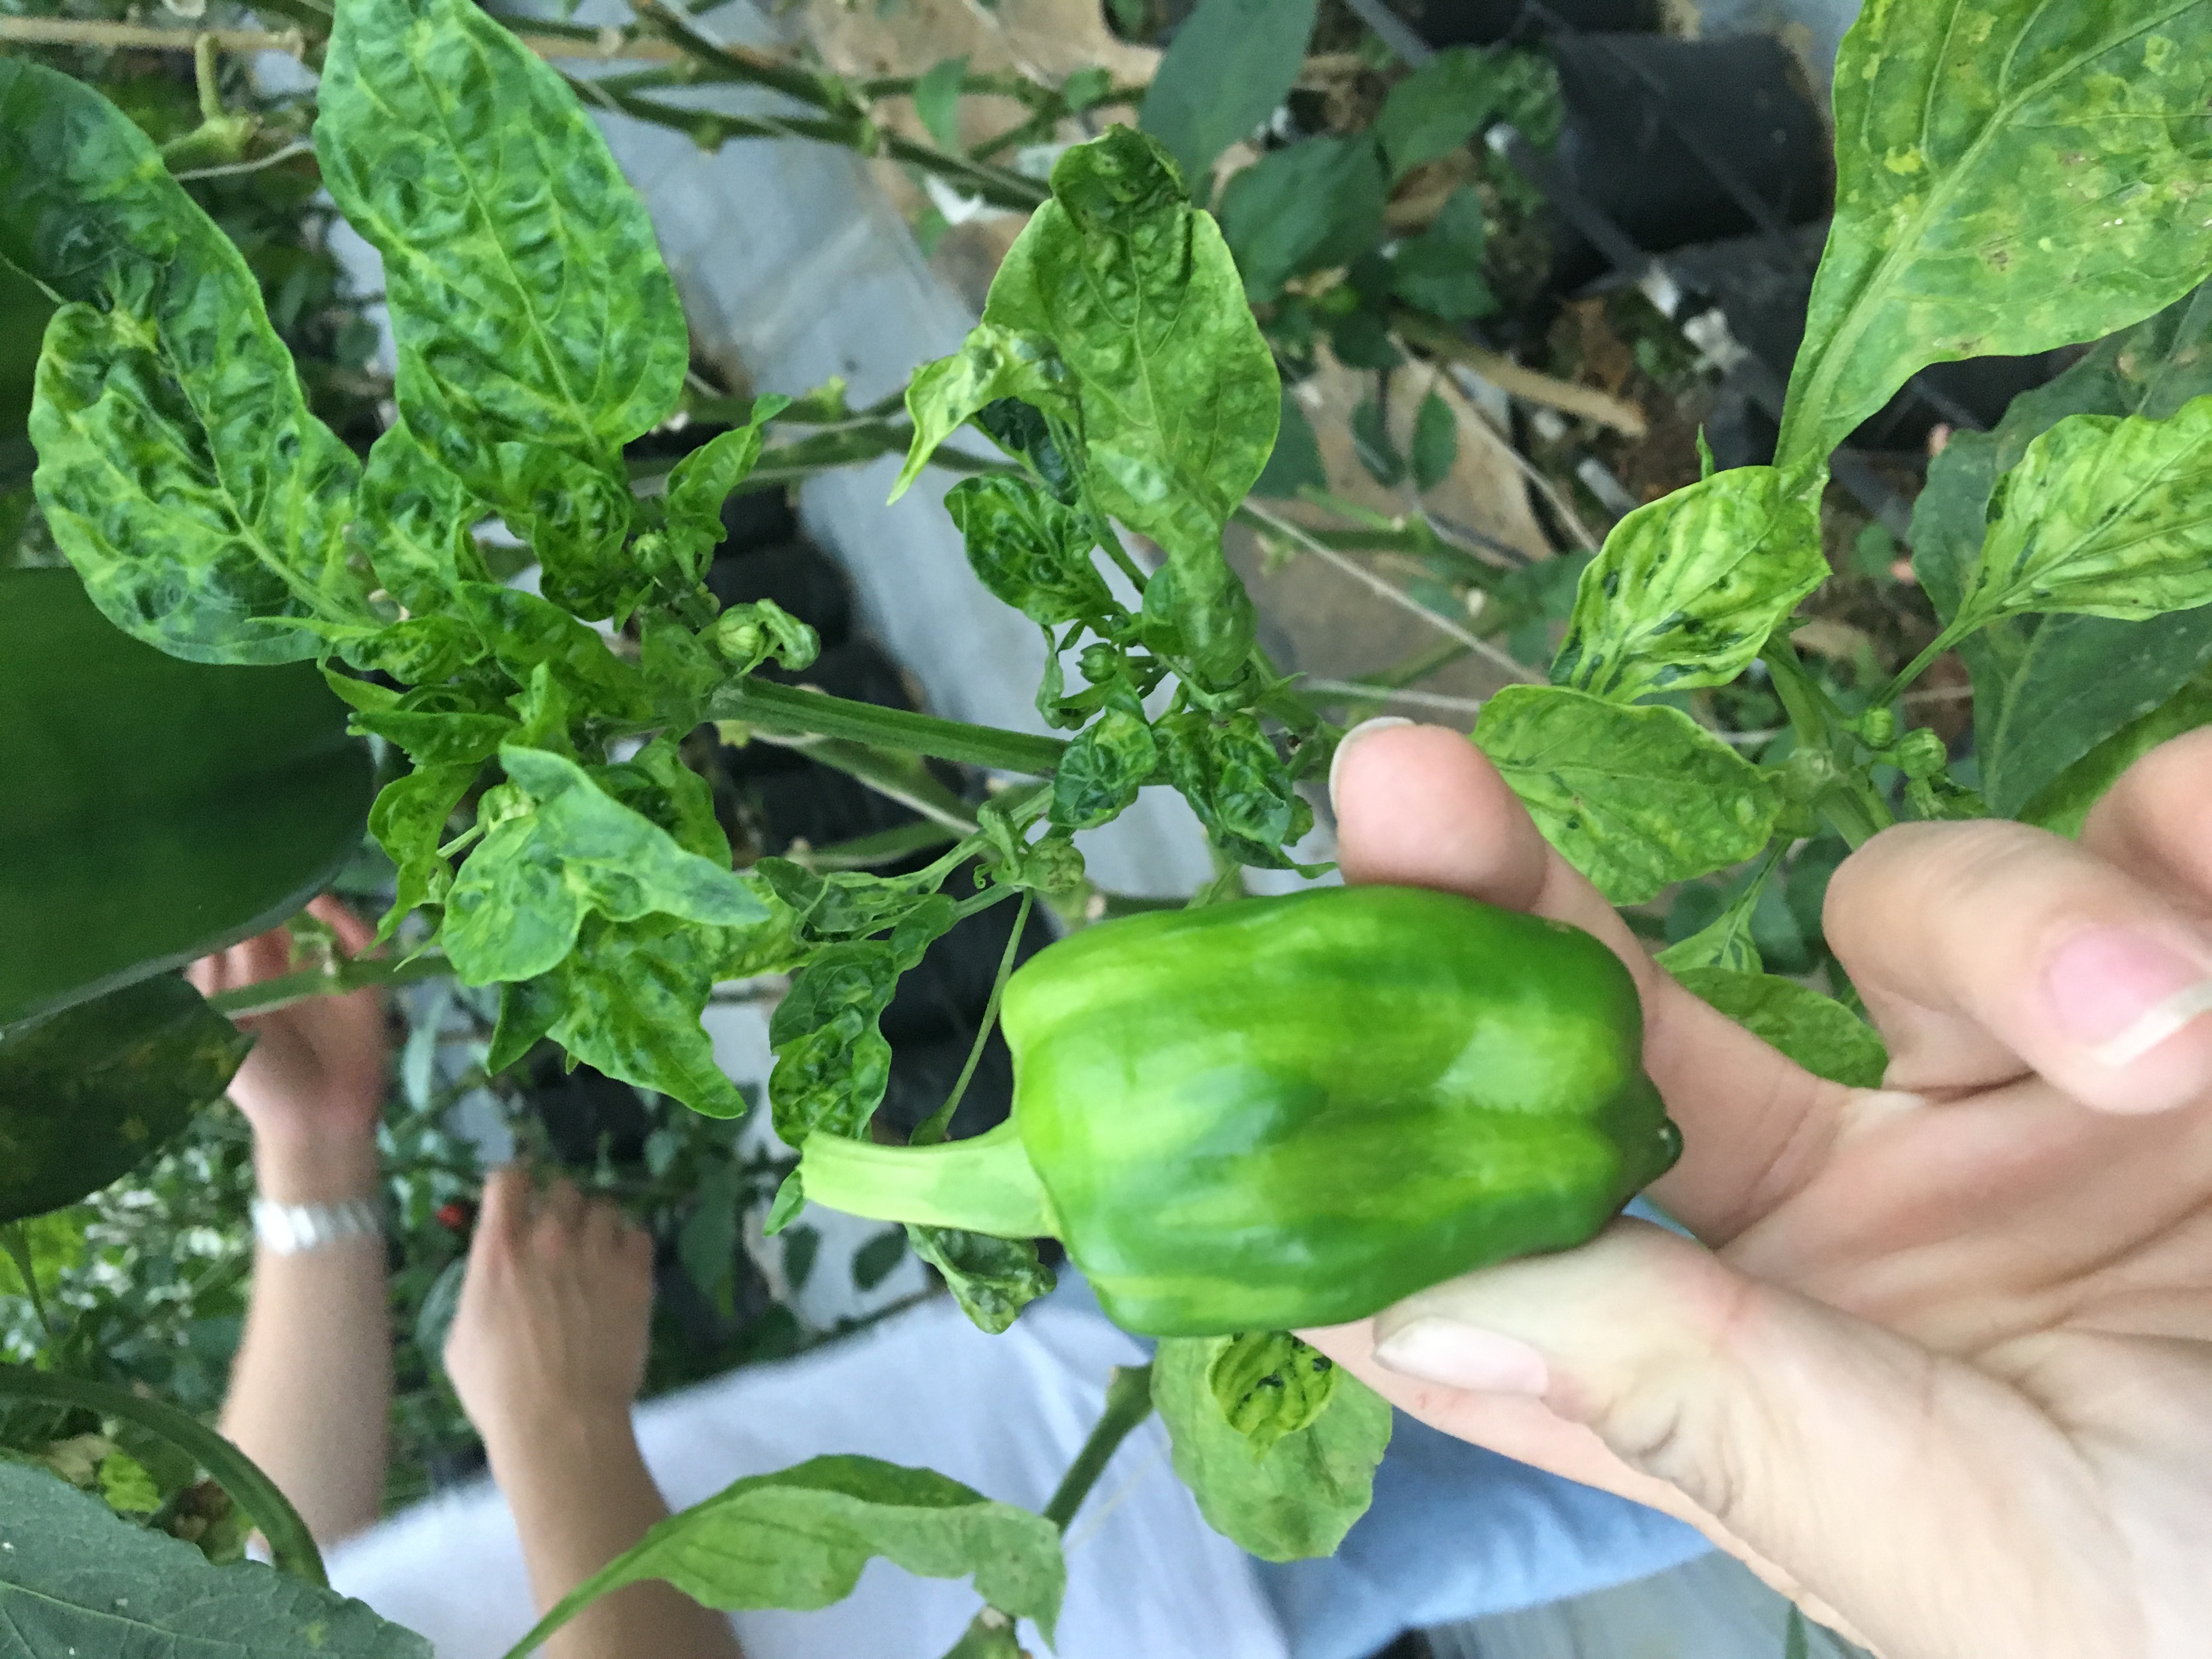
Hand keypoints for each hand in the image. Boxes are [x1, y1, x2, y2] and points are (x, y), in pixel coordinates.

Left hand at [189, 895, 386, 1200]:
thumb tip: (224, 916)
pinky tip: (330, 911)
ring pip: (327, 924)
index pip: (243, 926)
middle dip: (280, 891)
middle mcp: (289, 970)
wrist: (314, 1121)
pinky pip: (367, 946)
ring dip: (316, 904)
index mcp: (248, 979)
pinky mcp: (368, 985)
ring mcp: (331, 974)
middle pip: (287, 916)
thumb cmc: (260, 1079)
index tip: (234, 870)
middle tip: (271, 865)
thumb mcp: (222, 1023)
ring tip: (300, 887)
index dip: (241, 899)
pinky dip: (352, 926)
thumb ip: (219, 972)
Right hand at [444, 1167, 655, 1458]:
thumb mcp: (461, 1340)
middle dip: (560, 1206)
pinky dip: (630, 1245)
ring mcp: (597, 1254)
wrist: (561, 1421)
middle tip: (560, 1235)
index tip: (518, 1199)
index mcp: (500, 1251)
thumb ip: (480, 1293)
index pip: (508, 1180)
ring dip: (598, 1225)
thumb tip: (492, 1279)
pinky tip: (622, 1267)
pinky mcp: (636, 1276)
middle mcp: (550, 1240)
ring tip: (596, 1252)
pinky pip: (639, 1234)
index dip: (514, 1184)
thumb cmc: (499, 1391)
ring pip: (606, 1208)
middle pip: (564, 1188)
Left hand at [1307, 723, 2211, 1658]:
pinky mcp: (2204, 967)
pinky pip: (2161, 825)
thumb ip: (1707, 1413)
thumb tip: (1398, 1314)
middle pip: (1632, 1006)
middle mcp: (1878, 1193)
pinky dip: (2193, 848)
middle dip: (1513, 890)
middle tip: (1395, 780)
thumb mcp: (1982, 1550)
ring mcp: (2044, 1076)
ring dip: (2029, 926)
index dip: (1375, 1129)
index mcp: (1784, 1347)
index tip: (1241, 1022)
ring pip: (1922, 900)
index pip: (1522, 1220)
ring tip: (2175, 1030)